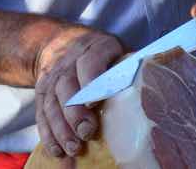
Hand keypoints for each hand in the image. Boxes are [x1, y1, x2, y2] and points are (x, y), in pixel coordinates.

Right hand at [32, 27, 123, 157]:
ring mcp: (53, 78)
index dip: (90, 81)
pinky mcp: (42, 93)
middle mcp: (69, 62)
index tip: (94, 102)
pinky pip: (42, 115)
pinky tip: (57, 151)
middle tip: (87, 133)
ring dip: (62, 129)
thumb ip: (130, 66)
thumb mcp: (117, 50)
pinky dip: (48, 135)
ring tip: (74, 148)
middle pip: (67, 88)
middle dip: (76, 113)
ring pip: (52, 104)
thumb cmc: (102, 54)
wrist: (61, 44)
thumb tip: (154, 87)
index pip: (89, 62)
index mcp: (94, 48)